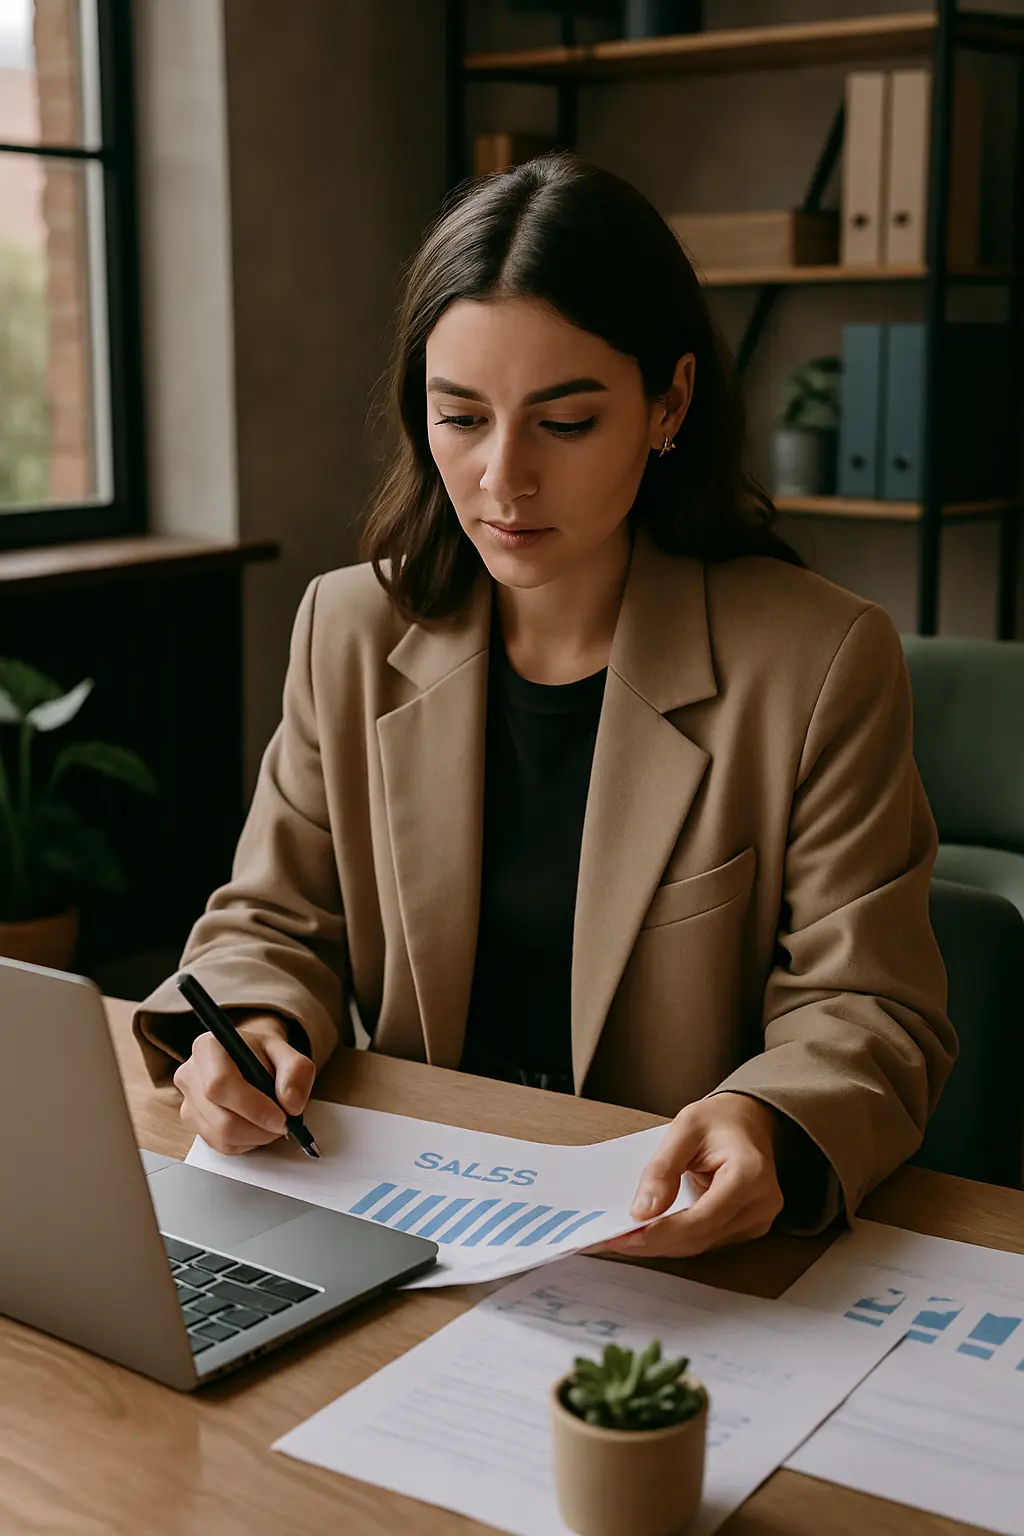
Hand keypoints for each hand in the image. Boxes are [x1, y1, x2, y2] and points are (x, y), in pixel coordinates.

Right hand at [173, 1013, 314, 1154]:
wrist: (249, 1061)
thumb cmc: (263, 1056)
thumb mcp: (287, 1053)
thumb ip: (296, 1072)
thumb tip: (291, 1104)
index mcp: (208, 1048)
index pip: (220, 1084)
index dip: (253, 1107)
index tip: (281, 1118)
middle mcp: (190, 1075)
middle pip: (220, 1119)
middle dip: (259, 1128)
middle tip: (283, 1124)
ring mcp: (188, 1102)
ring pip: (221, 1136)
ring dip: (255, 1136)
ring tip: (271, 1122)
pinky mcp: (192, 1124)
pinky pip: (220, 1145)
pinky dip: (245, 1142)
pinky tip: (254, 1125)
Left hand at [593, 1093, 785, 1259]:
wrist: (748, 1120)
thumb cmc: (719, 1120)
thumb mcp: (684, 1127)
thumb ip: (662, 1168)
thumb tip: (643, 1211)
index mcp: (750, 1175)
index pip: (702, 1218)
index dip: (663, 1232)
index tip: (627, 1236)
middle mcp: (761, 1203)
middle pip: (700, 1237)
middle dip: (655, 1241)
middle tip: (615, 1240)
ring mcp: (758, 1219)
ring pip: (701, 1244)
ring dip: (662, 1243)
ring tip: (626, 1237)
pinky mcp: (748, 1227)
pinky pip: (706, 1239)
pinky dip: (677, 1238)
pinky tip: (651, 1232)